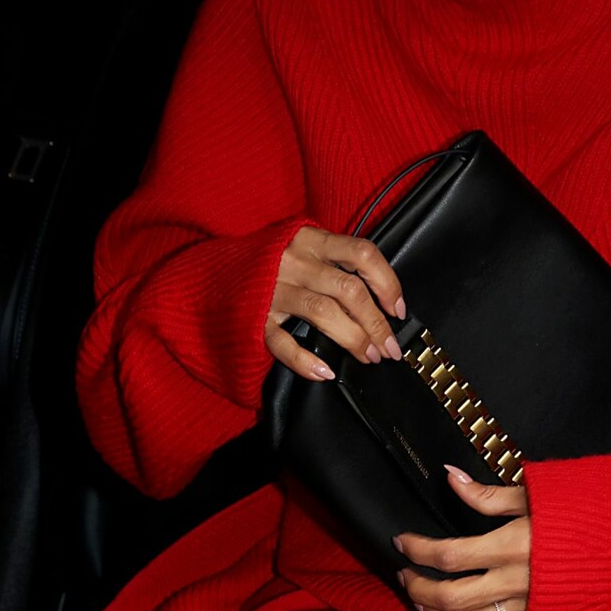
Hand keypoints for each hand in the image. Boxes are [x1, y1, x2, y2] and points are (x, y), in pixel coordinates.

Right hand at [265, 227, 405, 380]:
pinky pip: (282, 342)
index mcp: (311, 239)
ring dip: (353, 339)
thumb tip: (381, 296)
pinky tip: (325, 371)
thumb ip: (335, 260)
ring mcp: (272, 289)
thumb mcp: (302, 246)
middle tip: (389, 347)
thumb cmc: (269, 260)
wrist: (213, 270)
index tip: (398, 310)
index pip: (362, 254)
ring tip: (368, 356)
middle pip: (348, 290)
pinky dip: (305, 360)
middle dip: (376, 322)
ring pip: (323, 313)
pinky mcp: (254, 317)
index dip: (387, 282)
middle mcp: (294, 261)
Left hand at [397, 468, 529, 610]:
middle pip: (451, 597)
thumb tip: (449, 477)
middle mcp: (517, 583)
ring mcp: (528, 609)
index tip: (402, 541)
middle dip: (419, 588)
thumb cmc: (584, 517)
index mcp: (513, 546)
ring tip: (420, 600)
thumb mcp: (535, 496)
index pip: (448, 555)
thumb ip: (486, 494)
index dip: (418, 550)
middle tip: (404, 575)